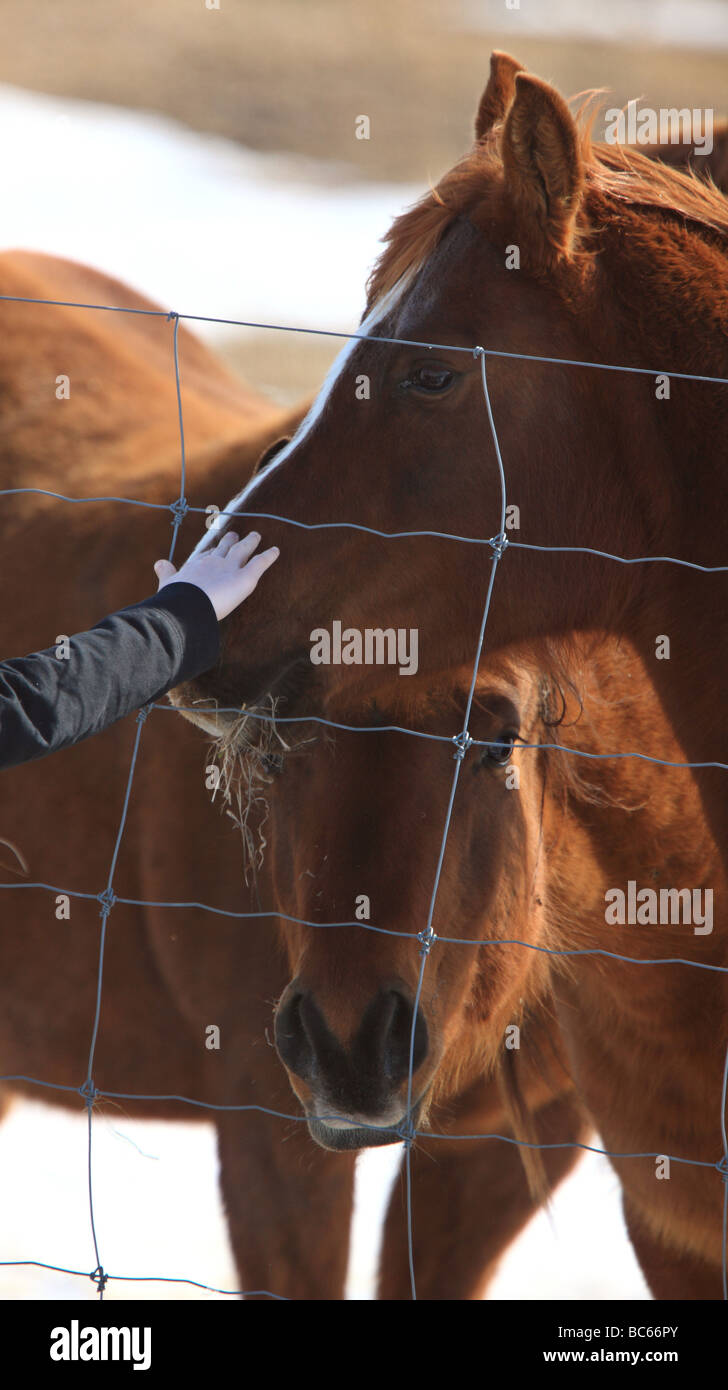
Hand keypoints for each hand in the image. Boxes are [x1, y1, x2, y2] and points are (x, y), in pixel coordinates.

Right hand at [153, 531, 279, 620]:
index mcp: (196, 567)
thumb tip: (159, 563)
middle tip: (234, 535)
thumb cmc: (175, 600)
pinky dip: (268, 556)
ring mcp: (230, 568)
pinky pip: (260, 563)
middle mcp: (213, 563)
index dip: (211, 552)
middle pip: (224, 548)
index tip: (213, 548)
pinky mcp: (245, 577)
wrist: (186, 605)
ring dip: (250, 542)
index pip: (205, 556)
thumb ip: (166, 574)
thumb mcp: (168, 584)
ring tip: (256, 536)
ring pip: (243, 550)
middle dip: (229, 541)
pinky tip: (276, 551)